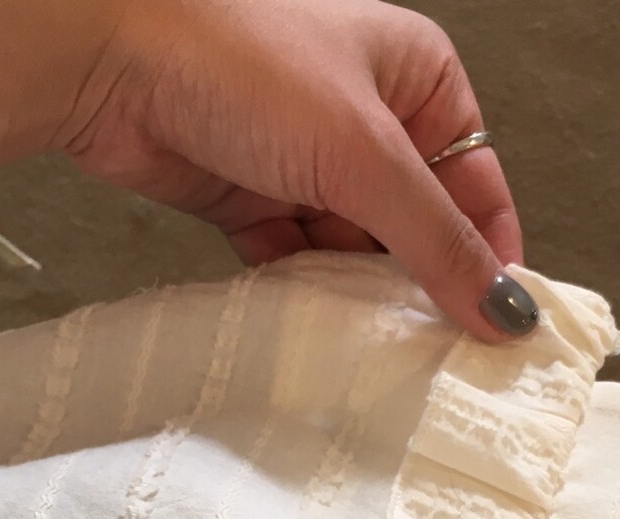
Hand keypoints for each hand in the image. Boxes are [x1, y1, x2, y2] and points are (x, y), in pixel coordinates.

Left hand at [59, 0, 535, 340]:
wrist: (111, 59)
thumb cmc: (246, 66)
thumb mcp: (366, 157)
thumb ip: (439, 242)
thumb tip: (508, 311)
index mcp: (417, 81)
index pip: (477, 186)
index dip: (490, 258)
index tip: (498, 330)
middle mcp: (367, 120)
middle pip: (416, 227)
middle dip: (421, 286)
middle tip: (438, 357)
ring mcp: (306, 162)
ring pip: (354, 252)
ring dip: (360, 298)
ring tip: (378, 354)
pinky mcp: (252, 198)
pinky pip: (297, 262)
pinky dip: (305, 295)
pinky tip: (317, 331)